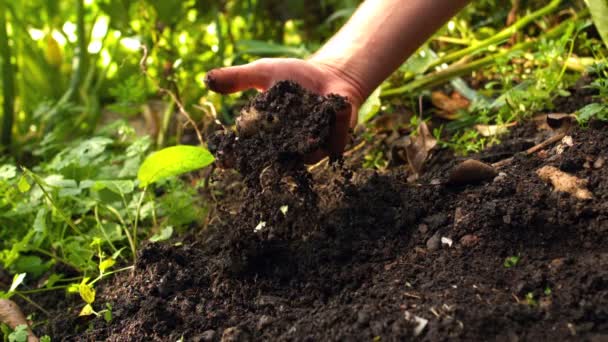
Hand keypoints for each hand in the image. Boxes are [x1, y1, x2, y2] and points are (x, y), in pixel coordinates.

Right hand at [205, 58, 365, 162]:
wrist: (330, 74)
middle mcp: (287, 150)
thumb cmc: (294, 75)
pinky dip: (326, 132)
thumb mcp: (263, 73)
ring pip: (302, 155)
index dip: (233, 157)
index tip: (223, 159)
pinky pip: (328, 145)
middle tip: (262, 153)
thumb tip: (207, 80)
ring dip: (299, 145)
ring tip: (301, 134)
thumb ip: (237, 78)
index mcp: (266, 137)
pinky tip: (324, 118)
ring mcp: (311, 151)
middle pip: (272, 162)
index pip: (245, 153)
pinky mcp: (334, 146)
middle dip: (266, 160)